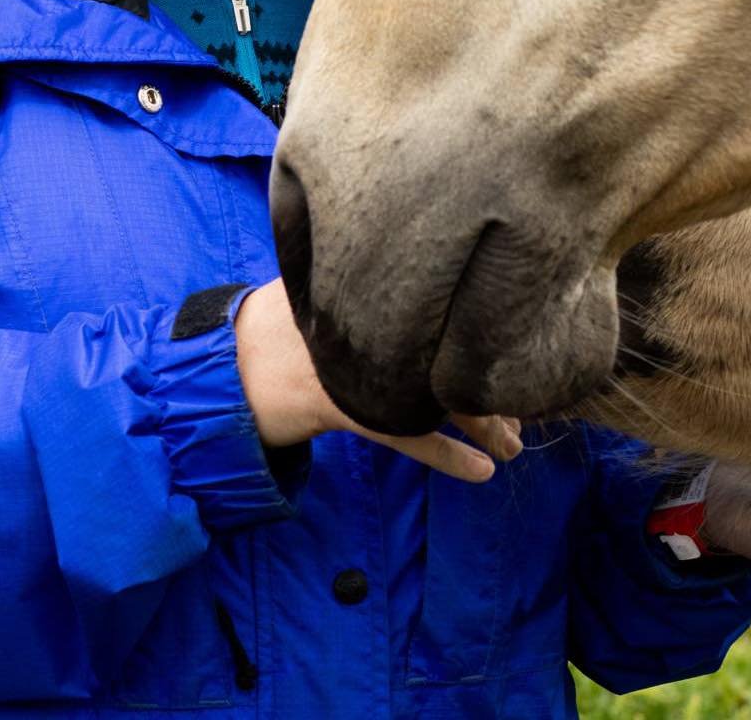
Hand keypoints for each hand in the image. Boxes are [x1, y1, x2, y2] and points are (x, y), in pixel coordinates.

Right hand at [235, 279, 520, 482]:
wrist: (225, 364)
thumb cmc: (281, 325)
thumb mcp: (330, 288)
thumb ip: (376, 283)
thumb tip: (435, 278)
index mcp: (372, 280)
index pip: (445, 302)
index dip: (482, 332)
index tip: (513, 355)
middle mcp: (371, 316)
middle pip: (450, 348)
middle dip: (491, 384)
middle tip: (524, 410)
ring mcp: (357, 360)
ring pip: (437, 394)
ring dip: (481, 423)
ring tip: (511, 446)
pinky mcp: (344, 402)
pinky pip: (407, 434)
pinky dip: (446, 454)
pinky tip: (478, 471)